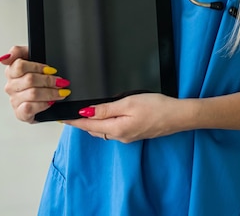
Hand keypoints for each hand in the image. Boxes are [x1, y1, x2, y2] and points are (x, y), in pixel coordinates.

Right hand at [0, 46, 70, 122]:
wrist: (45, 93)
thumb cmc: (38, 74)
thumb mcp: (32, 55)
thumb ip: (17, 51)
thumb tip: (4, 58)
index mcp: (11, 71)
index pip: (19, 66)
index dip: (38, 67)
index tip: (51, 69)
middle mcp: (11, 86)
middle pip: (30, 80)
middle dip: (49, 80)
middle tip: (61, 81)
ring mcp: (14, 100)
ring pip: (32, 93)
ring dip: (50, 92)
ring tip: (61, 91)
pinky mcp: (20, 113)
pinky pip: (29, 108)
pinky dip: (43, 104)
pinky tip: (51, 102)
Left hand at [65, 93, 195, 142]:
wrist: (178, 116)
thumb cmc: (156, 107)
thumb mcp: (128, 103)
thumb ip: (106, 109)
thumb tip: (86, 112)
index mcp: (116, 129)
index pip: (89, 125)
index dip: (74, 121)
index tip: (61, 118)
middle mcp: (120, 136)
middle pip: (94, 130)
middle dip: (81, 123)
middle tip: (68, 115)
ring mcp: (128, 136)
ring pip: (103, 131)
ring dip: (92, 124)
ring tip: (82, 115)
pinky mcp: (135, 133)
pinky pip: (113, 130)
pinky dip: (104, 124)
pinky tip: (104, 117)